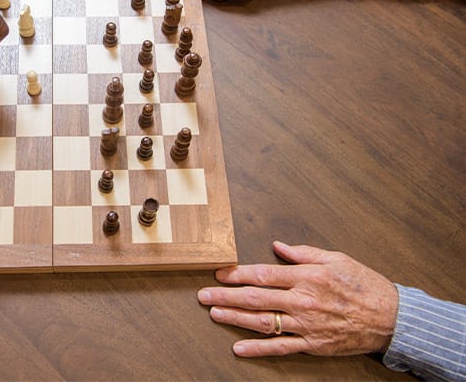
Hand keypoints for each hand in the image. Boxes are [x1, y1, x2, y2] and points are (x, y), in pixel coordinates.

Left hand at [197, 241, 397, 356]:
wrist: (391, 318)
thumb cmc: (364, 285)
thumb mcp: (336, 258)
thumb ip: (303, 253)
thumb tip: (277, 246)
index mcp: (307, 277)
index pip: (264, 274)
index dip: (238, 274)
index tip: (219, 273)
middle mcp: (302, 301)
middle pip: (256, 298)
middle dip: (226, 297)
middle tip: (203, 296)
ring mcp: (306, 325)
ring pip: (263, 322)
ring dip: (235, 319)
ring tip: (214, 314)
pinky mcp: (312, 344)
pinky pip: (280, 348)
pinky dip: (258, 349)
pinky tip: (239, 348)